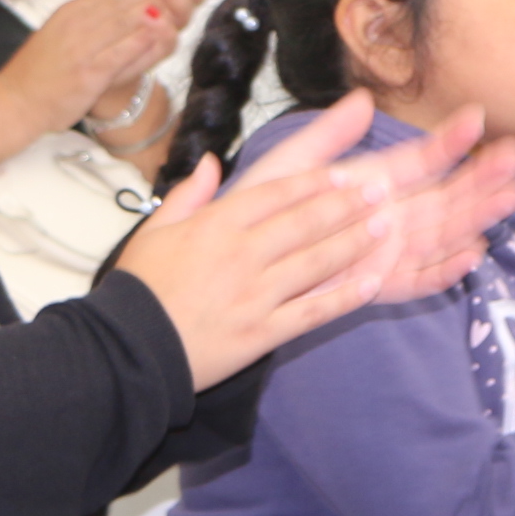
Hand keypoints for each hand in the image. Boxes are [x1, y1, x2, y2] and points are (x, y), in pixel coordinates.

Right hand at [48, 0, 196, 115]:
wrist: (16, 100)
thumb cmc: (45, 65)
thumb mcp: (68, 23)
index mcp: (75, 11)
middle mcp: (78, 24)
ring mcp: (82, 49)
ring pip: (121, 22)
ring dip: (151, 8)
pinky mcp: (86, 74)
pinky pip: (115, 55)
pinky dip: (136, 42)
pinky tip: (156, 33)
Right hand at [113, 93, 514, 388]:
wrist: (128, 351)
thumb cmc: (139, 291)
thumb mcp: (154, 231)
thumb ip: (187, 196)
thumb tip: (208, 165)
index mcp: (217, 225)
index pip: (278, 194)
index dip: (318, 182)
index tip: (347, 171)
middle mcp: (241, 254)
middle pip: (306, 222)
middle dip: (348, 204)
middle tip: (383, 190)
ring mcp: (255, 294)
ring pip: (316, 262)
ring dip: (354, 242)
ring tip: (386, 226)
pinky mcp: (262, 332)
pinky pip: (312, 311)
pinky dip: (343, 296)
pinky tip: (371, 282)